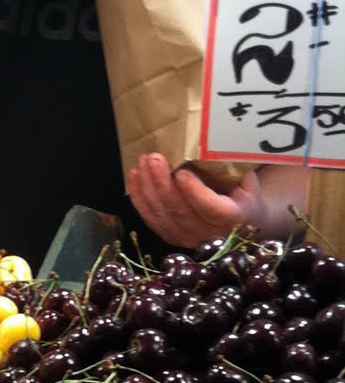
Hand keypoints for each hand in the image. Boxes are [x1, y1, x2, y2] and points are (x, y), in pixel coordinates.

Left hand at [128, 152, 266, 248]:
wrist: (242, 221)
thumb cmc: (243, 193)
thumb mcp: (246, 180)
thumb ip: (230, 168)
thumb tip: (210, 144)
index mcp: (234, 218)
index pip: (212, 209)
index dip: (195, 193)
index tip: (181, 173)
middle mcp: (209, 234)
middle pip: (180, 212)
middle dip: (162, 184)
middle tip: (154, 159)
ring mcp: (187, 238)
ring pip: (162, 215)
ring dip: (147, 188)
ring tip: (142, 163)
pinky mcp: (171, 236)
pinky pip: (151, 218)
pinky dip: (139, 198)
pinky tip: (135, 177)